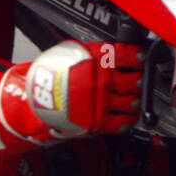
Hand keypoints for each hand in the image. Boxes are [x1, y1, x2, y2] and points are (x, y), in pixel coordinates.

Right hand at [26, 40, 143, 136]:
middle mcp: (99, 81)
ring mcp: (98, 102)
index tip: (142, 59)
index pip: (126, 56)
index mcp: (95, 61)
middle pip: (132, 82)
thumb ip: (95, 52)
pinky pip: (120, 123)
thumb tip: (116, 52)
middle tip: (139, 81)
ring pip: (129, 102)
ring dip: (136, 101)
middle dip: (139, 82)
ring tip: (134, 100)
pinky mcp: (95, 121)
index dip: (138, 57)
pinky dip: (128, 121)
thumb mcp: (72, 52)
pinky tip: (129, 118)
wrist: (33, 98)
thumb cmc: (52, 75)